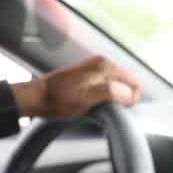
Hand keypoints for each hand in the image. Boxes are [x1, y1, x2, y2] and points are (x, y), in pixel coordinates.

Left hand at [12, 56, 141, 119]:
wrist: (38, 96)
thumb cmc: (59, 99)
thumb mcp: (87, 98)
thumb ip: (111, 93)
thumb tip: (129, 94)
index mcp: (105, 66)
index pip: (135, 82)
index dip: (132, 99)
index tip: (119, 109)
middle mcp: (102, 63)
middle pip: (127, 83)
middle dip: (123, 98)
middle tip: (107, 109)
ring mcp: (94, 68)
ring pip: (118, 85)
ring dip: (113, 98)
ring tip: (98, 106)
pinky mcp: (87, 74)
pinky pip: (107, 85)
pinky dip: (105, 95)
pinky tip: (92, 103)